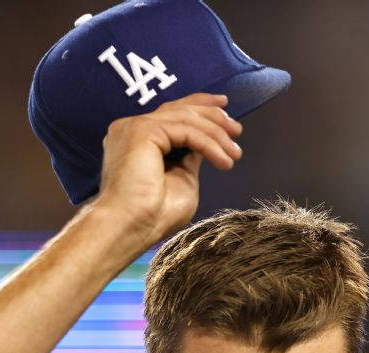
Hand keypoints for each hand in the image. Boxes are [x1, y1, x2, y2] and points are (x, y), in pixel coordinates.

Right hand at [89, 92, 243, 248]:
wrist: (131, 228)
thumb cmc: (153, 216)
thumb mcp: (182, 179)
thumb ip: (190, 158)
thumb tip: (205, 143)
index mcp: (138, 141)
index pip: (172, 115)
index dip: (200, 107)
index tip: (226, 113)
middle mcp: (132, 129)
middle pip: (179, 109)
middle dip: (212, 115)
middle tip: (236, 129)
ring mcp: (134, 127)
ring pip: (186, 118)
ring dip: (216, 134)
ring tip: (234, 154)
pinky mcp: (142, 130)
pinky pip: (185, 129)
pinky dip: (209, 144)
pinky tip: (223, 161)